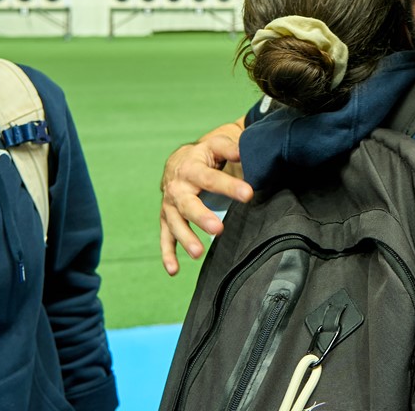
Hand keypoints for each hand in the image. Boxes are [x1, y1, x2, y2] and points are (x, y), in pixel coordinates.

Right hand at [159, 119, 253, 275]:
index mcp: (191, 168)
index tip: (248, 193)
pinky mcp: (167, 219)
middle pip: (188, 204)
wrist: (180, 161)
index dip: (229, 186)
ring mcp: (170, 206)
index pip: (211, 178)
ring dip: (185, 239)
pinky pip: (165, 238)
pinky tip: (174, 270)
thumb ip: (230, 148)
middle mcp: (177, 188)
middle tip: (218, 228)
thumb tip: (242, 152)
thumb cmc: (205, 155)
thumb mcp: (217, 145)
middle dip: (202, 217)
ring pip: (175, 223)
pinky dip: (167, 254)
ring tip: (198, 252)